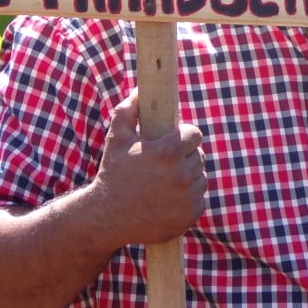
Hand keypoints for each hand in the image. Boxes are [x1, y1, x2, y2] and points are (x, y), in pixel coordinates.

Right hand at [93, 91, 206, 245]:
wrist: (107, 217)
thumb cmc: (112, 173)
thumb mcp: (116, 138)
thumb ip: (129, 110)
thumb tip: (141, 90)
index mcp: (168, 152)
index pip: (195, 134)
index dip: (184, 136)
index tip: (174, 141)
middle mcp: (181, 174)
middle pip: (198, 156)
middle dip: (184, 157)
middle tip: (166, 163)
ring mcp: (187, 197)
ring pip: (200, 178)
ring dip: (188, 177)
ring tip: (166, 181)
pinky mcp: (190, 215)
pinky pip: (198, 199)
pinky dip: (188, 199)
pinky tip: (169, 199)